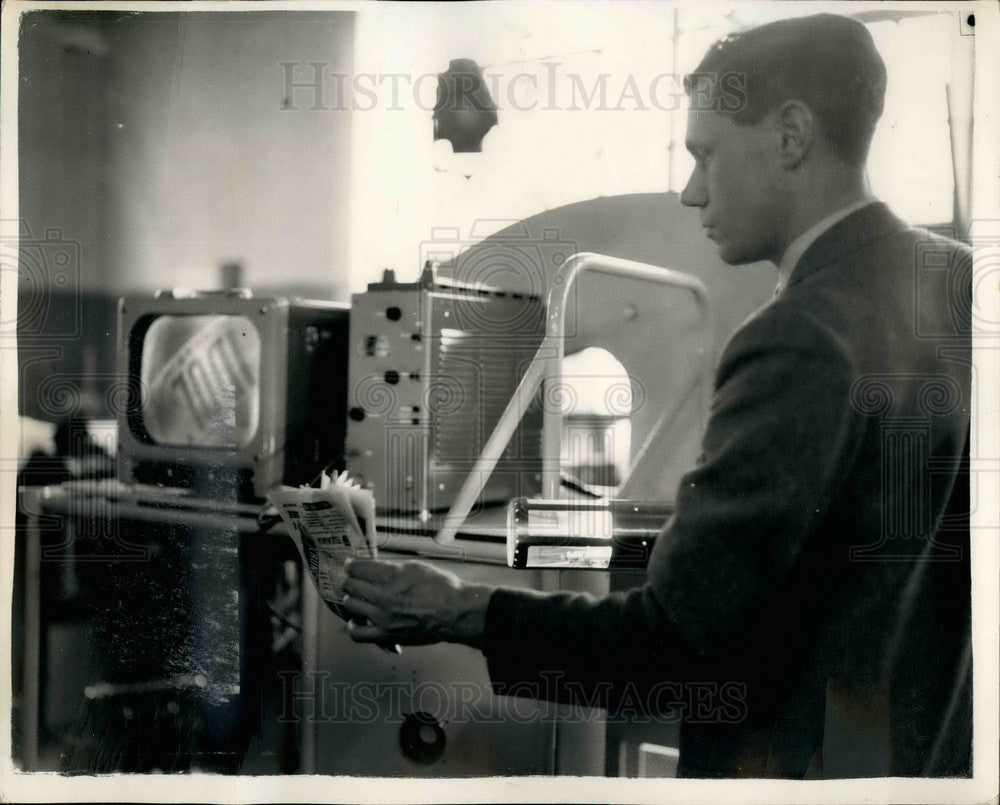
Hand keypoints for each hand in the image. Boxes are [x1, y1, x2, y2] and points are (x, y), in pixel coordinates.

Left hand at [341, 558, 491, 647]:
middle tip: (354, 580)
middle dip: (351, 580)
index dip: (352, 565)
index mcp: (390, 575)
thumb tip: (376, 568)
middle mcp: (382, 596)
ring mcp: (382, 617)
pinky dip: (354, 626)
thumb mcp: (415, 567)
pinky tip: (357, 621)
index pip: (357, 568)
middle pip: (350, 586)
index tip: (351, 565)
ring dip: (352, 600)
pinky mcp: (386, 634)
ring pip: (350, 605)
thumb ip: (392, 568)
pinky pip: (358, 633)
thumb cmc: (441, 588)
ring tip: (357, 598)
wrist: (454, 612)